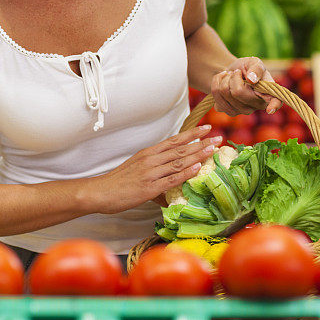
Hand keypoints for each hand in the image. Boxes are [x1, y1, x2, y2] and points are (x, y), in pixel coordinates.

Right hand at [92, 125, 222, 214]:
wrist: (101, 191)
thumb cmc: (119, 182)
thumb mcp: (138, 168)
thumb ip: (156, 169)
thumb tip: (171, 177)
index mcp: (149, 152)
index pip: (174, 140)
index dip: (192, 134)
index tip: (206, 128)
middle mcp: (151, 159)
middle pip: (181, 149)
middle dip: (201, 142)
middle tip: (218, 137)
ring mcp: (151, 172)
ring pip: (179, 161)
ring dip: (198, 154)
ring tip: (213, 149)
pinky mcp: (150, 187)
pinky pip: (172, 178)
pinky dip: (186, 172)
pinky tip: (198, 167)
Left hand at [211, 57, 282, 115]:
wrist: (231, 72)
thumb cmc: (247, 68)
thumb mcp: (254, 62)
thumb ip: (256, 68)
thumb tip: (252, 79)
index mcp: (269, 93)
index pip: (276, 101)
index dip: (274, 105)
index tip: (270, 109)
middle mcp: (257, 105)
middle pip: (237, 92)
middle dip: (233, 76)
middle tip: (236, 72)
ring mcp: (242, 111)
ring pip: (224, 93)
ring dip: (224, 79)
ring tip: (230, 76)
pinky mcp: (228, 111)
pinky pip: (216, 97)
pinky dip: (216, 84)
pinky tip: (223, 82)